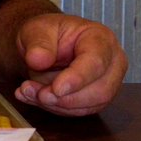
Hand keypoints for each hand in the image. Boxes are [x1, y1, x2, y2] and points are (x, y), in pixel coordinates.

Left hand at [12, 13, 126, 116]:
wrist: (44, 46)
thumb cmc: (46, 33)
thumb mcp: (35, 29)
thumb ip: (38, 43)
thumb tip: (38, 59)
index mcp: (101, 38)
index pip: (96, 62)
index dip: (77, 78)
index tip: (56, 89)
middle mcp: (111, 63)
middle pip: (99, 90)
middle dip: (66, 98)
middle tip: (38, 94)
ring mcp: (107, 83)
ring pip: (89, 105)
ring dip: (57, 105)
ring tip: (29, 92)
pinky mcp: (96, 100)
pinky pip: (78, 111)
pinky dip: (55, 108)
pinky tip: (34, 97)